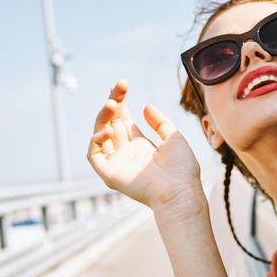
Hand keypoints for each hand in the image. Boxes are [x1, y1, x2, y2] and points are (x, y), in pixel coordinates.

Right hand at [86, 79, 201, 209]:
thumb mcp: (174, 137)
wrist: (180, 191)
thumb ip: (160, 122)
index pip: (124, 121)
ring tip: (112, 102)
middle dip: (113, 103)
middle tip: (118, 85)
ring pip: (100, 135)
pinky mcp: (109, 174)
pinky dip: (96, 141)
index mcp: (141, 146)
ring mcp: (117, 163)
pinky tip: (107, 130)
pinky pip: (95, 155)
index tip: (122, 85)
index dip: (121, 103)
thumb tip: (145, 107)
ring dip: (103, 117)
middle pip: (112, 123)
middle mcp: (127, 153)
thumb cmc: (182, 169)